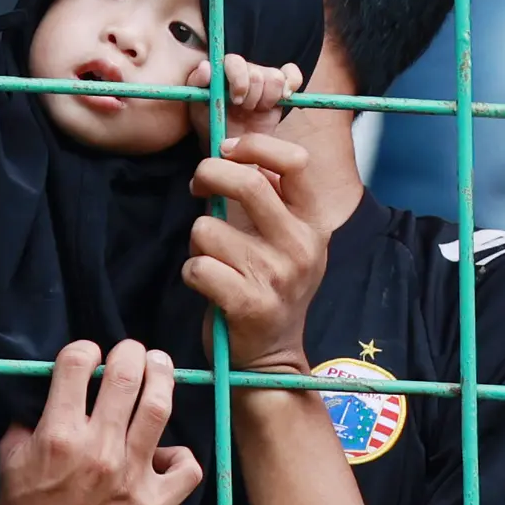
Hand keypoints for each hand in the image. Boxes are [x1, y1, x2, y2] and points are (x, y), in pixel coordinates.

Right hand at [0, 340, 201, 504]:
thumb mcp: (8, 461)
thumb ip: (26, 422)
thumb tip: (42, 395)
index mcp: (59, 435)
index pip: (77, 364)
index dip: (83, 349)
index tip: (86, 354)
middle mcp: (98, 449)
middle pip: (125, 376)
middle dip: (129, 352)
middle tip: (130, 350)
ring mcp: (130, 476)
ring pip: (159, 408)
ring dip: (162, 378)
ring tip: (159, 366)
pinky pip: (185, 468)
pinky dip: (181, 456)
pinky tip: (166, 452)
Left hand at [183, 134, 326, 373]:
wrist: (272, 358)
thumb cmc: (268, 287)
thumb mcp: (284, 241)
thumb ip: (267, 199)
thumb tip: (227, 152)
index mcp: (312, 224)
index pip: (295, 161)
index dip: (254, 146)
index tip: (227, 150)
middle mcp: (300, 246)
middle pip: (247, 181)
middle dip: (208, 174)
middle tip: (198, 186)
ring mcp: (276, 276)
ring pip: (207, 228)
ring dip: (197, 241)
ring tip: (213, 260)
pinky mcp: (248, 303)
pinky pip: (197, 266)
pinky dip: (191, 272)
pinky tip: (206, 284)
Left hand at [187, 55, 301, 150]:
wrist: (231, 146)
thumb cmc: (212, 124)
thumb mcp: (198, 107)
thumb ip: (198, 83)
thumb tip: (206, 66)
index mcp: (224, 72)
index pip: (234, 61)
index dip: (239, 79)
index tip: (236, 100)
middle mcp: (245, 72)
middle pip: (257, 72)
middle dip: (252, 96)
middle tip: (245, 110)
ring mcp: (264, 79)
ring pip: (275, 77)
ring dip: (267, 98)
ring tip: (256, 111)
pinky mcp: (281, 90)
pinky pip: (292, 74)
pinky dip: (292, 82)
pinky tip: (284, 98)